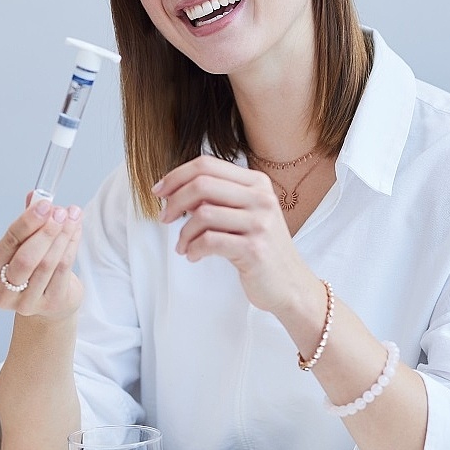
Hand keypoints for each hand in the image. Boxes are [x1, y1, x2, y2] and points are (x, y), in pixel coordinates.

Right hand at [0, 196, 83, 318]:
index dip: (27, 222)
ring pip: (48, 263)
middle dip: (46, 231)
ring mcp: (27, 302)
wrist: (50, 302)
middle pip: (26, 258)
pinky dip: (71, 246)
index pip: (8, 242)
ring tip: (73, 216)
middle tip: (61, 212)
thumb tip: (35, 195)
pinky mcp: (51, 304)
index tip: (45, 204)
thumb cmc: (32, 269)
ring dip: (63, 235)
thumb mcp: (24, 246)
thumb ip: (28, 223)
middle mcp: (4, 291)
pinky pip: (63, 270)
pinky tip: (76, 231)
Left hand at [152, 155, 306, 312]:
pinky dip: (193, 249)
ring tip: (182, 246)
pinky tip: (194, 256)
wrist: (290, 284)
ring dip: (183, 233)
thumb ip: (218, 198)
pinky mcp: (254, 249)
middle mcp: (261, 198)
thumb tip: (176, 191)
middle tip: (164, 218)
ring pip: (203, 214)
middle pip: (202, 184)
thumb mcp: (246, 214)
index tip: (159, 191)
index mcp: (257, 183)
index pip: (208, 165)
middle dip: (174, 202)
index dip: (176, 176)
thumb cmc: (260, 249)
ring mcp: (260, 223)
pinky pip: (209, 241)